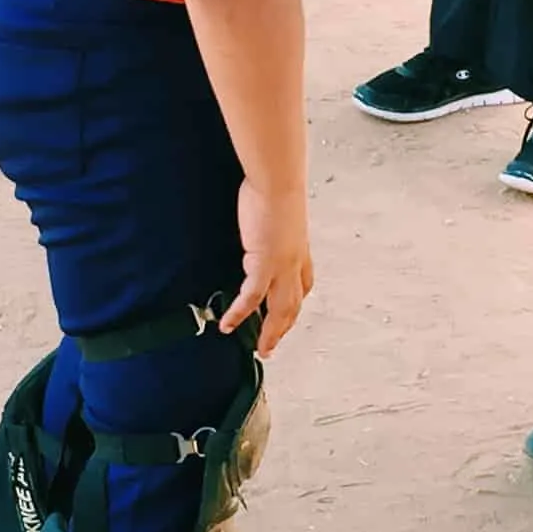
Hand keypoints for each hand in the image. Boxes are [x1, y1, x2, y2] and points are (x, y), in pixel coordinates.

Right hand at [226, 177, 311, 357]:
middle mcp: (296, 263)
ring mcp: (283, 267)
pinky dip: (241, 313)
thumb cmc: (275, 189)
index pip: (303, 285)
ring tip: (260, 349)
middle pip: (293, 306)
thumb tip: (261, 224)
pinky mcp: (265, 264)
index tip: (287, 316)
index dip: (295, 303)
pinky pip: (252, 297)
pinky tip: (229, 325)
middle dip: (283, 329)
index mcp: (300, 251)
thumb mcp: (279, 213)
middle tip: (271, 346)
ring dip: (271, 333)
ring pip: (280, 310)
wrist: (277, 183)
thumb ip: (272, 225)